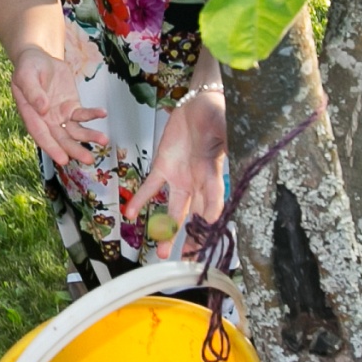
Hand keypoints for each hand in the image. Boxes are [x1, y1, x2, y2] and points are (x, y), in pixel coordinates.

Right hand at [8, 34, 107, 170]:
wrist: (39, 59)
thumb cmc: (28, 67)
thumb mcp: (26, 75)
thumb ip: (32, 91)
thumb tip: (42, 108)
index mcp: (31, 115)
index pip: (41, 134)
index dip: (52, 148)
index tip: (64, 159)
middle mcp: (46, 120)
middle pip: (61, 138)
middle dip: (75, 149)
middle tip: (88, 159)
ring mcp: (60, 115)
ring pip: (75, 130)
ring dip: (88, 136)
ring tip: (103, 140)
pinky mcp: (71, 107)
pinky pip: (83, 114)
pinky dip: (93, 114)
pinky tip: (102, 113)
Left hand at [132, 87, 226, 253]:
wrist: (199, 103)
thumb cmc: (216, 115)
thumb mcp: (223, 130)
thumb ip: (224, 148)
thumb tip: (230, 166)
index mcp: (214, 175)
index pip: (214, 202)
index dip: (211, 218)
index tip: (208, 232)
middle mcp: (198, 183)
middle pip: (195, 217)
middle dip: (190, 238)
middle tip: (185, 258)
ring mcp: (180, 179)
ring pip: (173, 211)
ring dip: (166, 231)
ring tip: (159, 252)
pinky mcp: (163, 168)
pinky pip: (151, 189)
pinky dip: (141, 201)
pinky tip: (130, 214)